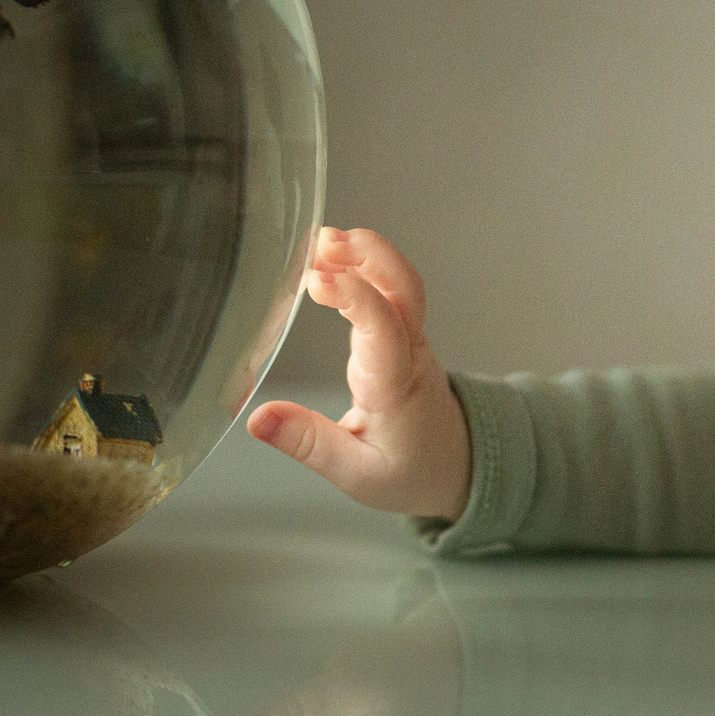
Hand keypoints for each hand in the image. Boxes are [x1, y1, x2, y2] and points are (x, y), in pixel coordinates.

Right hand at [247, 227, 471, 518]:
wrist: (456, 467)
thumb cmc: (408, 472)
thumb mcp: (355, 475)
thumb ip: (307, 443)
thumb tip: (258, 419)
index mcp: (397, 389)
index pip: (384, 331)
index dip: (354, 298)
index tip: (317, 279)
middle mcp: (409, 355)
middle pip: (406, 290)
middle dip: (369, 257)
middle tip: (323, 240)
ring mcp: (409, 341)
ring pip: (399, 285)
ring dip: (364, 256)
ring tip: (318, 241)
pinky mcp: (401, 336)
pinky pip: (389, 293)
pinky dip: (362, 269)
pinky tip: (329, 259)